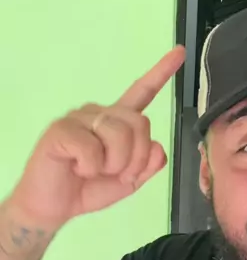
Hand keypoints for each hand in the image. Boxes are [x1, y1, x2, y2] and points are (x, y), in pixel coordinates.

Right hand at [8, 46, 185, 230]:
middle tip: (116, 174)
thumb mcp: (128, 181)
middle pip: (140, 123)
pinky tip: (76, 168)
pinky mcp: (62, 129)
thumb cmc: (88, 188)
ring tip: (93, 170)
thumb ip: (147, 165)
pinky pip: (93, 148)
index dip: (161, 72)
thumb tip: (158, 148)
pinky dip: (90, 167)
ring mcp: (80, 118)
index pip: (142, 91)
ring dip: (114, 165)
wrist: (53, 207)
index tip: (180, 52)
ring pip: (119, 135)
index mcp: (117, 121)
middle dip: (136, 158)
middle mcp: (100, 113)